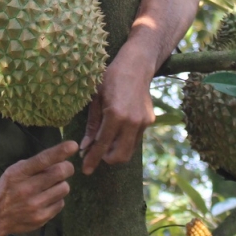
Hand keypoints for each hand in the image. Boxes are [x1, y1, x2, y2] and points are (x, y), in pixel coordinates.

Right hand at [0, 141, 76, 235]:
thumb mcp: (14, 171)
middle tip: (64, 168)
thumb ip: (35, 165)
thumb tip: (60, 159)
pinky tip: (46, 199)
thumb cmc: (7, 189)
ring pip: (64, 188)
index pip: (42, 159)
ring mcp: (35, 205)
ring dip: (61, 185)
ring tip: (50, 187)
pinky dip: (56, 199)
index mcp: (19, 173)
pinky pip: (61, 203)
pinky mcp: (41, 218)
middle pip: (60, 172)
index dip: (60, 151)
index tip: (73, 145)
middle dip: (67, 167)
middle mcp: (27, 189)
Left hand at [80, 40, 154, 174]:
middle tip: (95, 154)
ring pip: (129, 150)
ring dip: (115, 152)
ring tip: (105, 142)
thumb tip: (85, 147)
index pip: (102, 145)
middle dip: (106, 159)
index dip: (93, 159)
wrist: (137, 65)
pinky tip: (117, 131)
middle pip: (119, 156)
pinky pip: (135, 139)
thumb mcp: (96, 99)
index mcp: (115, 115)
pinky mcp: (149, 121)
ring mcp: (143, 122)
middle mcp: (132, 122)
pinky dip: (124, 141)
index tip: (86, 170)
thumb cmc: (111, 78)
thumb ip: (92, 125)